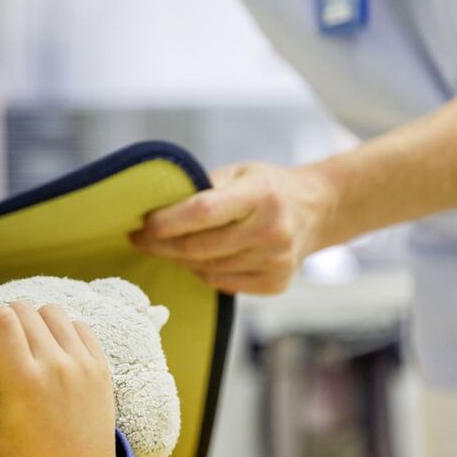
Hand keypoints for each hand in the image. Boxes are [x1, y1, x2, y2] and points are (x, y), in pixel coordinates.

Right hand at [0, 303, 115, 456]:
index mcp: (23, 381)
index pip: (0, 319)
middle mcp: (55, 366)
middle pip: (23, 310)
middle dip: (3, 316)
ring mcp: (83, 364)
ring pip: (52, 312)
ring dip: (32, 319)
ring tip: (24, 340)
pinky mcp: (101, 368)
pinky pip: (79, 327)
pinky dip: (61, 329)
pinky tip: (51, 347)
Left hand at [129, 162, 336, 293]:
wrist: (316, 210)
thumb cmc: (266, 188)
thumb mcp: (239, 173)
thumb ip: (202, 188)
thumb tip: (153, 205)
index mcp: (260, 195)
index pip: (202, 212)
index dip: (166, 222)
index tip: (142, 225)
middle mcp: (271, 230)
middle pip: (199, 247)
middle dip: (162, 245)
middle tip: (140, 240)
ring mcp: (275, 260)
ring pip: (206, 269)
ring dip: (179, 260)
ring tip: (166, 247)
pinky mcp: (275, 282)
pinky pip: (221, 283)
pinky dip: (202, 272)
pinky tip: (196, 260)